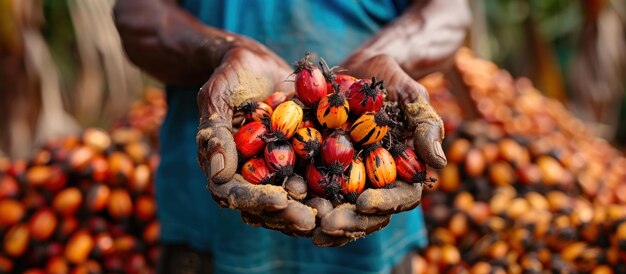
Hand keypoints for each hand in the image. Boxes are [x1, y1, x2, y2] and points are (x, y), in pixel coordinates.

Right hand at [196, 39, 315, 234]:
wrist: (259, 61)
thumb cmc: (230, 76)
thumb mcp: (217, 98)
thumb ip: (215, 134)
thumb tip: (218, 174)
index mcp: (225, 167)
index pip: (236, 193)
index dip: (256, 200)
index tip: (278, 200)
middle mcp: (251, 174)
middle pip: (266, 203)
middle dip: (288, 214)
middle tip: (309, 221)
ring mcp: (277, 170)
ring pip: (292, 197)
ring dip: (310, 208)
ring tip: (330, 215)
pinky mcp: (300, 159)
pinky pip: (315, 177)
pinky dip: (328, 186)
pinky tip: (347, 193)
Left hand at [310, 54, 439, 245]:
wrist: (359, 69)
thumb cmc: (394, 82)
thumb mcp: (413, 98)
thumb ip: (426, 126)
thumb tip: (439, 162)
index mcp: (405, 172)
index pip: (402, 197)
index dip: (385, 204)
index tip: (364, 202)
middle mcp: (377, 182)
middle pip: (368, 213)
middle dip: (349, 221)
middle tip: (328, 224)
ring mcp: (350, 179)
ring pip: (339, 209)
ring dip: (323, 220)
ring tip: (306, 226)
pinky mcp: (323, 170)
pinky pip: (313, 190)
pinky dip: (301, 201)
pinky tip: (285, 207)